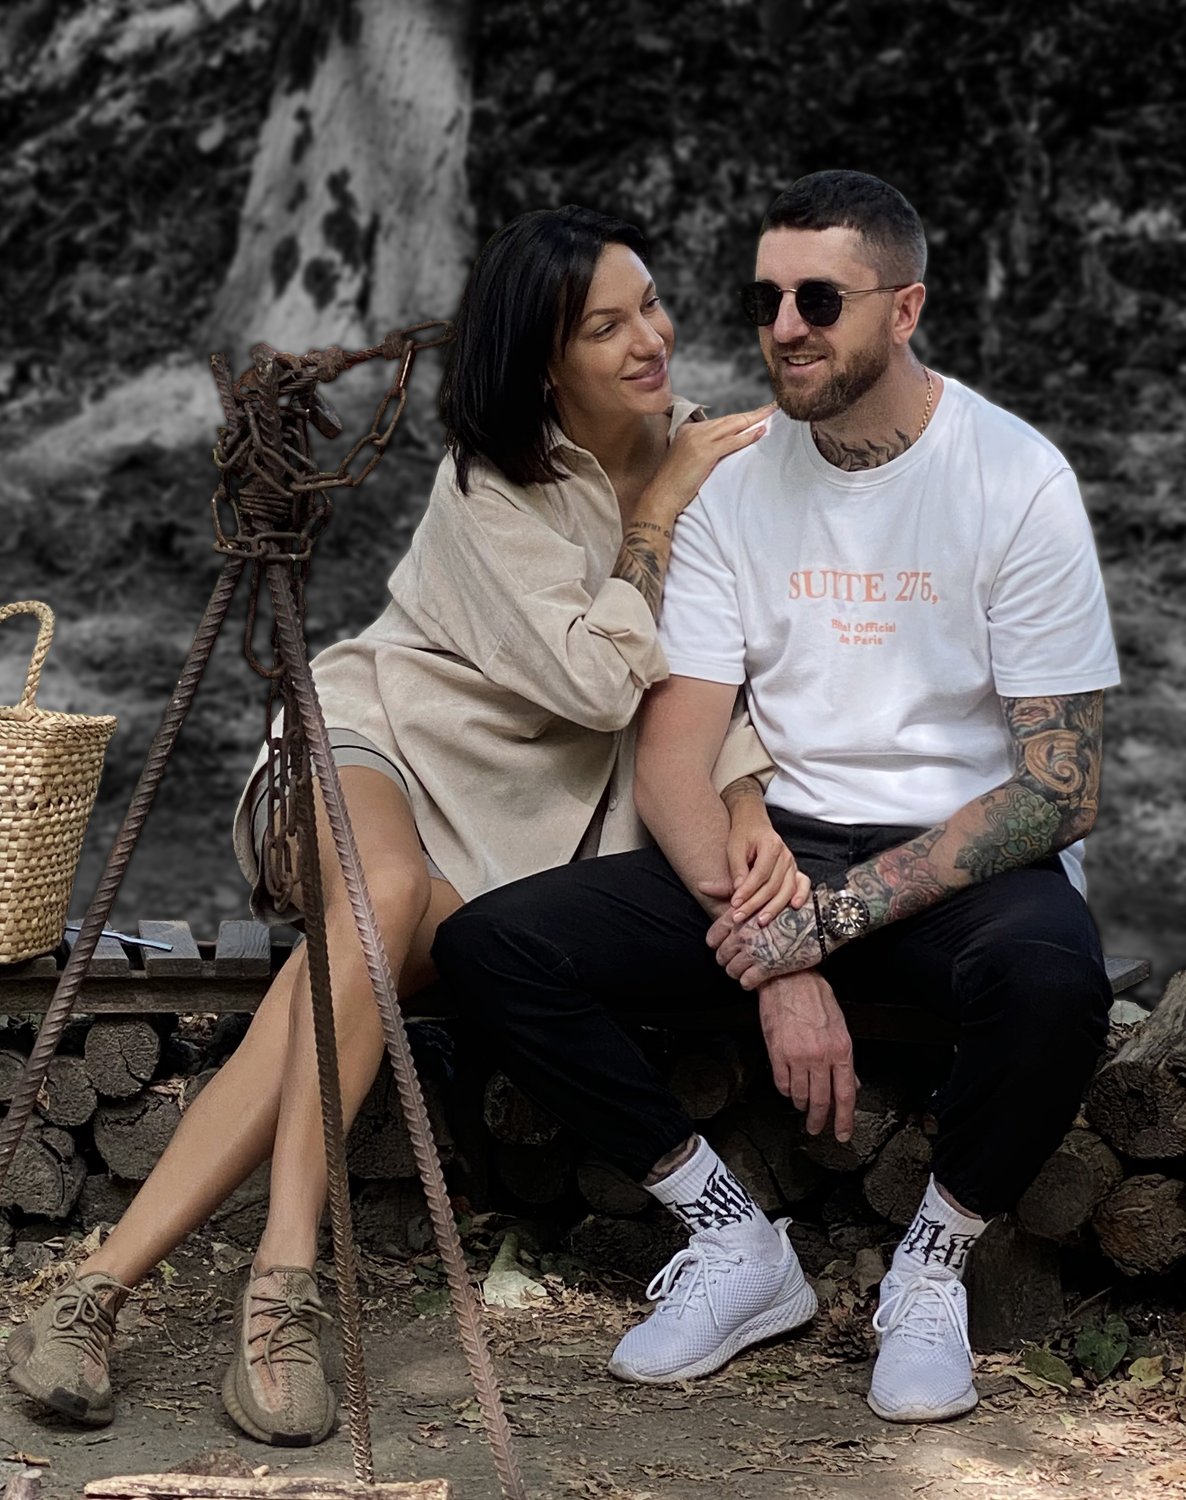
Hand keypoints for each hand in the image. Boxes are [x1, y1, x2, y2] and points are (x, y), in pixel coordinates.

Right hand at [642, 403, 775, 521]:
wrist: (661, 496)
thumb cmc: (675, 484)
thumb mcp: (688, 460)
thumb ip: (702, 449)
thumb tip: (723, 448)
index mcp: (688, 430)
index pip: (720, 421)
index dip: (739, 418)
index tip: (755, 414)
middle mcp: (693, 431)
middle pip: (728, 420)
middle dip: (751, 414)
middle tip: (770, 408)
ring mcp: (698, 440)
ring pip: (731, 426)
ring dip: (753, 420)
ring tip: (770, 414)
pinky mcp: (704, 453)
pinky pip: (731, 442)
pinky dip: (747, 436)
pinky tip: (760, 432)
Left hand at [706, 899, 821, 987]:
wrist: (821, 923)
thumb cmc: (789, 907)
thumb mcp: (759, 896)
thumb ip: (729, 892)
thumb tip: (700, 886)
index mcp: (739, 917)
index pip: (713, 937)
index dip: (717, 943)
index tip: (724, 945)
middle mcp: (744, 935)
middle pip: (721, 956)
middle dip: (727, 960)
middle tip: (736, 960)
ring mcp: (755, 952)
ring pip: (731, 970)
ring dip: (737, 972)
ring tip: (745, 969)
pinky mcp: (767, 968)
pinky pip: (746, 982)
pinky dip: (748, 982)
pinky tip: (755, 978)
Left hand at [708, 785, 809, 924]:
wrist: (754, 823)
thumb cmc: (743, 835)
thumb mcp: (734, 848)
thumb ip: (737, 869)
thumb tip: (738, 892)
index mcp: (771, 846)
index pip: (760, 874)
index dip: (747, 890)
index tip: (734, 903)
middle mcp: (785, 855)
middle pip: (773, 885)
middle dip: (756, 904)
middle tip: (740, 916)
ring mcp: (792, 863)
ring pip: (786, 889)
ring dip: (774, 907)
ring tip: (761, 920)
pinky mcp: (795, 870)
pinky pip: (803, 884)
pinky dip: (801, 896)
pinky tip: (795, 906)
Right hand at [759, 971, 857, 1140]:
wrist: (788, 980)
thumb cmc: (815, 998)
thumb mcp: (840, 1027)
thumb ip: (844, 1059)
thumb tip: (852, 1083)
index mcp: (841, 1050)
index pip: (846, 1094)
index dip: (844, 1119)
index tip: (842, 1133)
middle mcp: (820, 1056)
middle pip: (821, 1100)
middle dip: (819, 1120)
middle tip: (816, 1128)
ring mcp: (797, 1056)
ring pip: (799, 1095)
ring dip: (801, 1104)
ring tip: (802, 1104)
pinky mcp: (777, 1053)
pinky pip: (781, 1083)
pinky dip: (785, 1090)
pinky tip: (788, 1088)